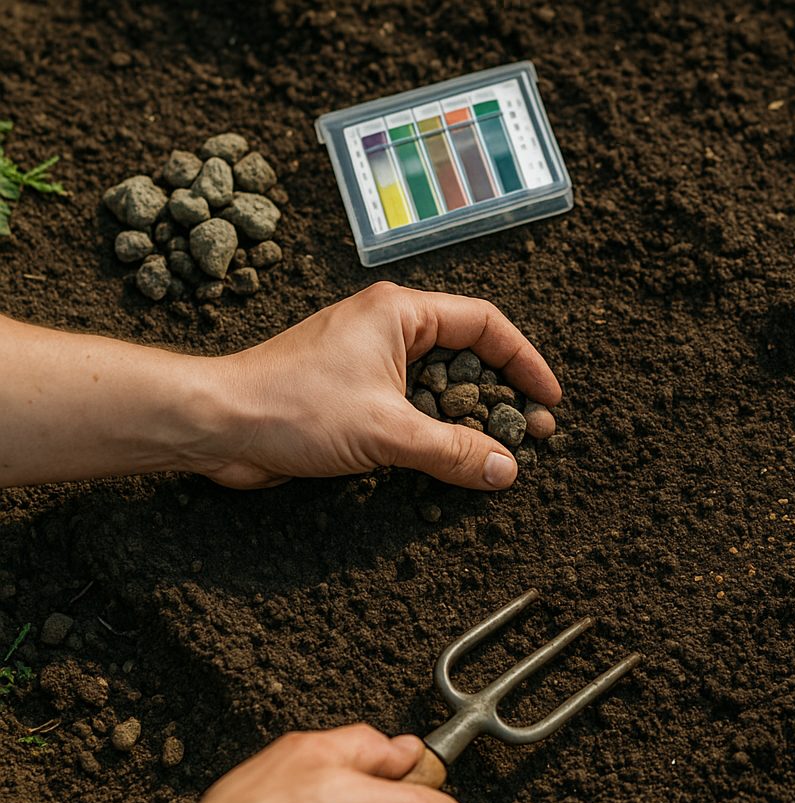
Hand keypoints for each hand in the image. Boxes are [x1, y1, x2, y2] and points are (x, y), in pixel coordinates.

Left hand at [199, 281, 561, 489]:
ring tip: (502, 453)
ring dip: (471, 420)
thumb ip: (452, 451)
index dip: (524, 361)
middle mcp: (388, 330)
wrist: (216, 425)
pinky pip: (412, 410)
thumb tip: (506, 469)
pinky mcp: (354, 397)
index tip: (548, 400)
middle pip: (468, 357)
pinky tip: (455, 462)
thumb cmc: (291, 407)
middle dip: (503, 397)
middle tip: (534, 434)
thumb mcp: (386, 431)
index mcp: (400, 312)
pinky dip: (438, 435)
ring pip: (440, 389)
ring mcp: (370, 363)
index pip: (486, 324)